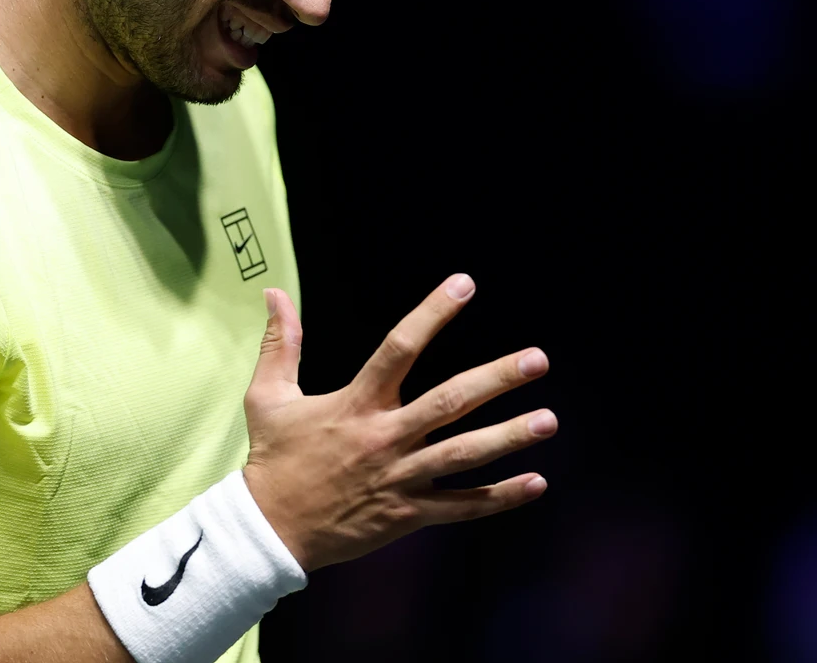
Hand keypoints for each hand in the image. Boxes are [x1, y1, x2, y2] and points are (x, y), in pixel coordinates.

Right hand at [240, 274, 555, 572]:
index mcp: (357, 404)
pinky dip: (499, 498)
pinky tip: (536, 483)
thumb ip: (281, 343)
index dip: (432, 314)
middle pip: (449, 403)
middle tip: (537, 360)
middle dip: (496, 379)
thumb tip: (275, 292)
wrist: (268, 531)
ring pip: (463, 455)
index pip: (399, 348)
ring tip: (549, 420)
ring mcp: (399, 478)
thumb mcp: (267, 396)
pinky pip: (460, 507)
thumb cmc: (273, 459)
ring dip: (508, 437)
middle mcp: (384, 437)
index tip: (464, 285)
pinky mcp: (407, 514)